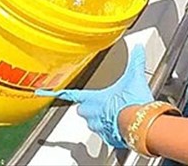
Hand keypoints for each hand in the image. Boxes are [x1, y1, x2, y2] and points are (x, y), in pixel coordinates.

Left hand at [35, 44, 153, 148]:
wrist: (143, 125)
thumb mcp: (134, 77)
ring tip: (113, 113)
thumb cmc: (134, 103)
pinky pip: (106, 134)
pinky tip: (121, 124)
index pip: (72, 95)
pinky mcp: (110, 138)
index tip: (43, 93)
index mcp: (94, 99)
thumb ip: (135, 62)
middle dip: (87, 106)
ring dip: (99, 119)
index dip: (58, 93)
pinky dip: (111, 130)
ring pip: (93, 123)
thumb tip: (137, 48)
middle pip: (82, 110)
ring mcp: (100, 128)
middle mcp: (93, 114)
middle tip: (99, 101)